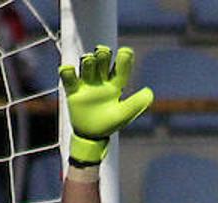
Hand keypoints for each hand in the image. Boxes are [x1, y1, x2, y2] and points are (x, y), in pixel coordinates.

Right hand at [58, 45, 153, 164]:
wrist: (91, 136)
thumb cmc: (110, 124)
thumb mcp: (124, 114)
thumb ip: (136, 104)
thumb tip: (150, 93)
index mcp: (116, 84)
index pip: (121, 68)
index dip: (124, 59)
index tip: (126, 52)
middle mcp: (101, 80)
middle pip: (102, 61)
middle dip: (103, 54)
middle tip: (103, 53)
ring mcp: (87, 84)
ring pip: (87, 65)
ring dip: (88, 61)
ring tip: (89, 60)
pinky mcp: (73, 90)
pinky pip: (68, 77)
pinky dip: (67, 72)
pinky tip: (69, 69)